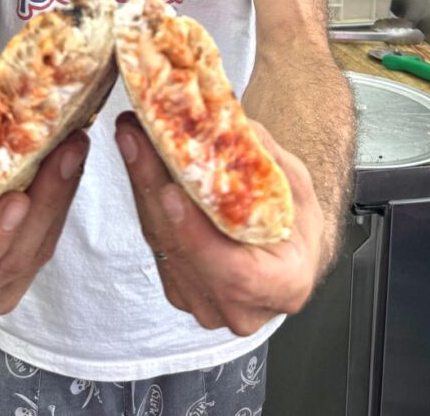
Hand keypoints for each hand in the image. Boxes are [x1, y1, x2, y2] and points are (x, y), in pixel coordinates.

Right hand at [0, 131, 88, 329]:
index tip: (17, 201)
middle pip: (7, 261)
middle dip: (44, 202)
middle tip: (66, 153)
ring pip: (32, 257)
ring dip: (58, 201)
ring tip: (74, 154)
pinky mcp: (10, 293)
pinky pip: (41, 254)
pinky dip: (57, 211)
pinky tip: (68, 176)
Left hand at [114, 112, 323, 335]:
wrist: (287, 250)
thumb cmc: (296, 220)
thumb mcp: (296, 183)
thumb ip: (264, 156)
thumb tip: (230, 121)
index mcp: (284, 285)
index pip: (235, 273)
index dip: (198, 237)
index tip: (171, 193)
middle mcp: (242, 308)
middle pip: (185, 251)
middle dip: (154, 187)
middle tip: (138, 137)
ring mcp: (206, 304)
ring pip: (162, 242)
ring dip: (142, 184)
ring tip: (133, 136)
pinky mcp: (179, 288)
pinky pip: (155, 240)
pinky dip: (145, 196)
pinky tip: (138, 159)